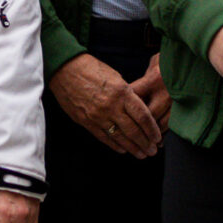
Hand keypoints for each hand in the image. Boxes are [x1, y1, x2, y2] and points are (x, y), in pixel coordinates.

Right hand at [47, 52, 161, 157]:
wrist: (65, 69)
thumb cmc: (91, 69)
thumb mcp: (116, 77)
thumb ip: (127, 95)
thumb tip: (137, 110)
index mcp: (122, 93)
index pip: (143, 116)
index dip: (152, 130)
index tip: (157, 137)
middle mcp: (111, 106)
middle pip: (133, 130)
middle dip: (145, 143)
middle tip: (152, 150)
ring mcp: (98, 116)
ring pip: (120, 138)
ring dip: (133, 148)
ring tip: (141, 154)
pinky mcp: (86, 122)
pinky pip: (104, 138)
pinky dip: (115, 145)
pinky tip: (123, 150)